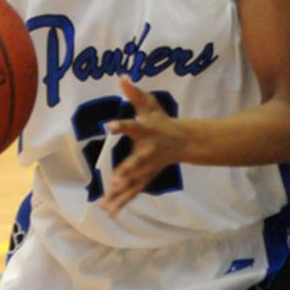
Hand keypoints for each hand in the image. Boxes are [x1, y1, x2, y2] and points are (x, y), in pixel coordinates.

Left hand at [99, 76, 185, 217]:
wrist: (183, 142)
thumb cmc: (162, 121)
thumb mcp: (150, 104)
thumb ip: (135, 93)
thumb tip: (121, 77)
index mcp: (147, 131)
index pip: (133, 126)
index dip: (121, 126)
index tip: (109, 125)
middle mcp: (147, 152)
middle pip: (136, 162)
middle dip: (126, 172)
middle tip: (115, 181)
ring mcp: (147, 168)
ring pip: (133, 183)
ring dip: (120, 194)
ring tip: (105, 206)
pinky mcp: (146, 178)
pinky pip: (133, 192)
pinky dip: (122, 203)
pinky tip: (109, 212)